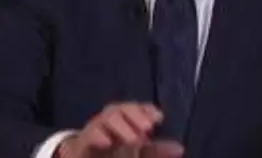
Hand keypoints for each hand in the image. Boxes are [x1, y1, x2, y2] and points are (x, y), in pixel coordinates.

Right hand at [56, 102, 182, 157]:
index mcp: (124, 121)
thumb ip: (157, 150)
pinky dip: (97, 136)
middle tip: (148, 128)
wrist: (83, 157)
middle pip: (120, 109)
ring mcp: (94, 131)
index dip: (146, 110)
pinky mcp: (81, 144)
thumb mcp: (139, 152)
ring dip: (121, 126)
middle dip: (134, 115)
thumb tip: (180, 148)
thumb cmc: (114, 152)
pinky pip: (88, 136)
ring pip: (106, 119)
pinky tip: (107, 141)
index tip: (158, 118)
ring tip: (134, 139)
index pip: (136, 109)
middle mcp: (109, 122)